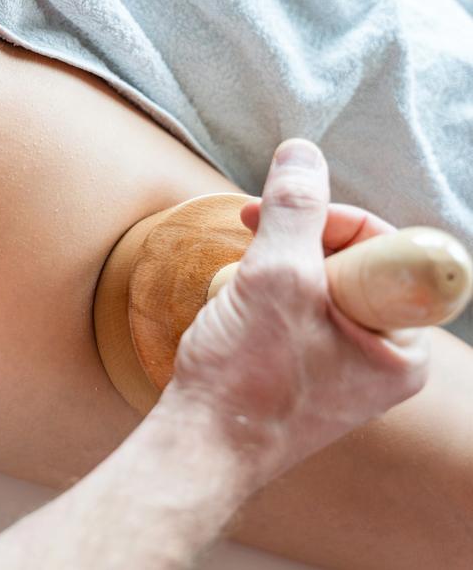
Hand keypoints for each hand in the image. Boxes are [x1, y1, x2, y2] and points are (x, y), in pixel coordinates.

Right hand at [166, 139, 429, 482]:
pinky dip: (257, 299)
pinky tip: (233, 312)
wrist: (198, 445)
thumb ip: (293, 209)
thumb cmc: (244, 382)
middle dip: (288, 249)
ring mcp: (341, 365)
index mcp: (401, 344)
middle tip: (250, 247)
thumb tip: (302, 154)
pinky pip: (290, 310)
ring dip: (266, 273)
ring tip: (236, 294)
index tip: (274, 215)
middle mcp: (380, 356)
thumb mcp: (274, 279)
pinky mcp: (304, 369)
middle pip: (344, 260)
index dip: (326, 220)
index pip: (379, 245)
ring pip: (310, 283)